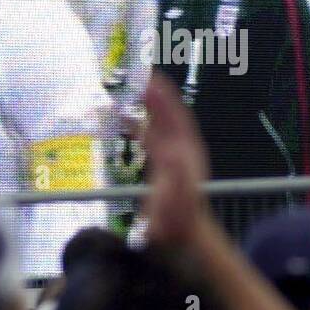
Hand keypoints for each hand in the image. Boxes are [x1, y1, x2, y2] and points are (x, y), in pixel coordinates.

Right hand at [141, 74, 209, 242]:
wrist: (184, 235)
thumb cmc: (178, 221)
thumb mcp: (178, 201)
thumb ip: (176, 181)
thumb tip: (172, 157)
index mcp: (184, 154)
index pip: (175, 119)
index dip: (164, 99)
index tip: (152, 79)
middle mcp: (181, 150)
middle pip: (169, 115)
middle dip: (157, 95)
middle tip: (142, 74)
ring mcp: (174, 155)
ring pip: (161, 124)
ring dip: (149, 107)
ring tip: (134, 88)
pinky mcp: (163, 164)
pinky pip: (151, 138)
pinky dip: (139, 125)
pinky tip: (124, 120)